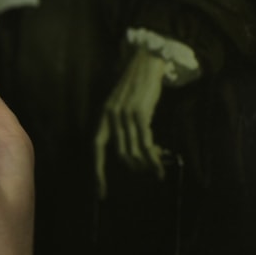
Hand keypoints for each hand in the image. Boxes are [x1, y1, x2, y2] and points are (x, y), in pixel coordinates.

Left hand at [93, 47, 167, 198]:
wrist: (145, 63)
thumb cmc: (135, 86)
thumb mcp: (121, 105)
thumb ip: (120, 125)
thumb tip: (129, 151)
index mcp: (103, 116)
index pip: (96, 147)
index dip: (98, 170)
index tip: (101, 192)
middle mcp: (110, 116)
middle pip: (118, 154)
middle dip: (132, 168)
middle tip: (146, 174)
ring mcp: (124, 115)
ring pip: (132, 151)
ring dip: (144, 165)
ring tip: (155, 171)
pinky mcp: (140, 114)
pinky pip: (145, 144)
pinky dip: (152, 159)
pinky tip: (159, 168)